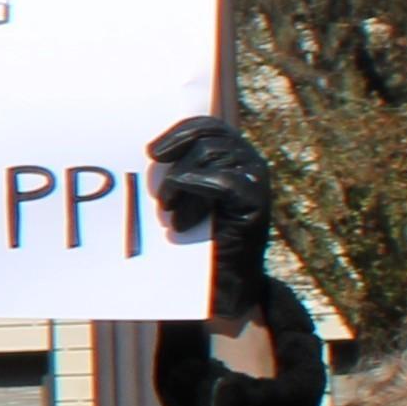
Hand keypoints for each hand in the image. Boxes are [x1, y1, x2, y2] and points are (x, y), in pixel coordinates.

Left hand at [148, 114, 272, 249]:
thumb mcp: (187, 195)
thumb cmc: (201, 236)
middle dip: (175, 147)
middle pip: (207, 136)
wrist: (226, 278)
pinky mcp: (257, 199)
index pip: (207, 127)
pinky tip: (180, 220)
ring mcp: (256, 178)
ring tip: (166, 209)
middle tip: (152, 163)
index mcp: (233, 156)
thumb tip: (149, 151)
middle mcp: (249, 162)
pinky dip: (193, 192)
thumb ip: (180, 169)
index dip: (178, 132)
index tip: (151, 151)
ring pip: (209, 155)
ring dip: (177, 180)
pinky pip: (220, 180)